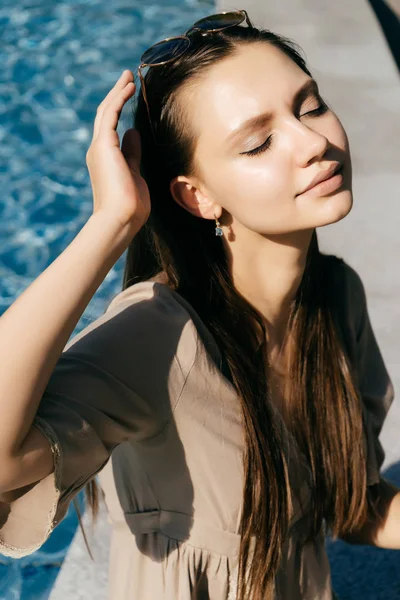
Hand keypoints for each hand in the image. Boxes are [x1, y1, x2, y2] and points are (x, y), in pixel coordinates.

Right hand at [85, 70, 150, 238]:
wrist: (120, 218)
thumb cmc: (131, 205)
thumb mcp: (135, 173)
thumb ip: (132, 153)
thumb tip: (133, 133)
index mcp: (105, 158)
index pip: (111, 127)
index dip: (119, 109)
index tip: (129, 94)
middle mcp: (98, 150)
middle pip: (106, 115)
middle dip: (117, 95)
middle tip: (127, 78)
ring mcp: (99, 147)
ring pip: (106, 111)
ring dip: (118, 92)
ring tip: (129, 77)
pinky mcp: (104, 145)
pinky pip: (111, 114)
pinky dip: (119, 99)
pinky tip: (129, 87)